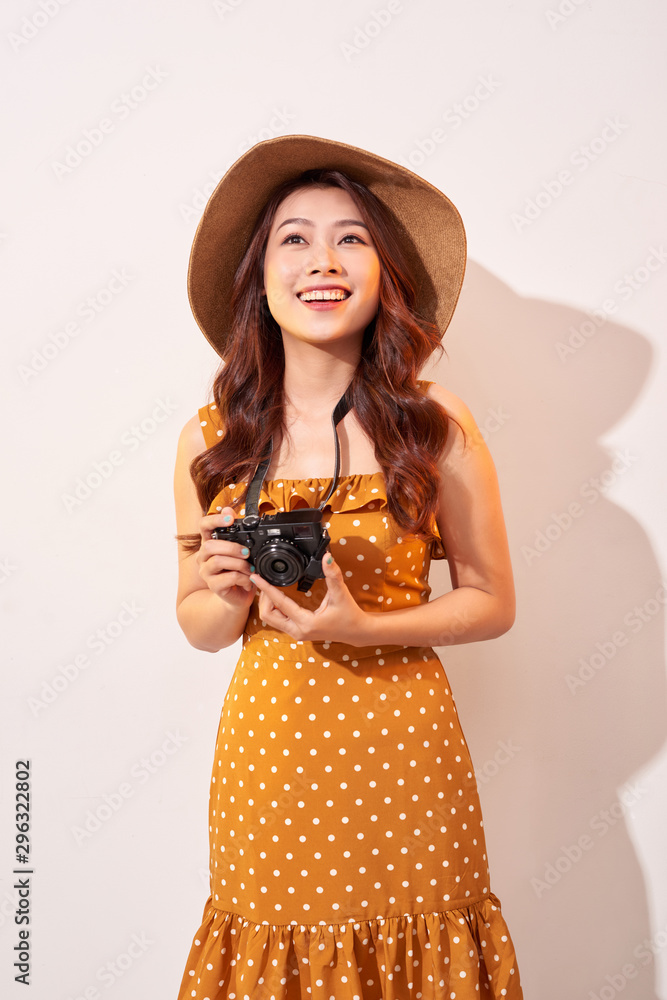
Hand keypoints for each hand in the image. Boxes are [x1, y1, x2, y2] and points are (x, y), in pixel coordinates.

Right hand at [197, 506, 256, 610]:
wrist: (238, 595)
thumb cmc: (238, 570)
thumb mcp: (240, 550)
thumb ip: (236, 533)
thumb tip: (230, 510)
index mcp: (210, 543)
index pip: (203, 526)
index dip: (214, 520)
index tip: (230, 519)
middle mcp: (204, 556)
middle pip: (209, 545)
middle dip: (231, 547)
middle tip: (247, 553)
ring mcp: (206, 572)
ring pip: (217, 561)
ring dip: (238, 563)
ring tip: (250, 568)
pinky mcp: (213, 586)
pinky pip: (228, 578)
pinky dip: (242, 577)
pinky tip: (248, 579)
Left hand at [249, 552, 370, 644]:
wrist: (356, 632)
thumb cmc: (349, 614)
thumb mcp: (341, 593)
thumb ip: (333, 574)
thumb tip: (327, 557)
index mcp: (306, 622)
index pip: (279, 603)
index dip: (266, 588)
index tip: (256, 578)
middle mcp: (298, 631)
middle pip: (267, 615)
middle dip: (263, 598)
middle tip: (263, 582)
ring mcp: (297, 634)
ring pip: (271, 620)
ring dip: (266, 604)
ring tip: (268, 587)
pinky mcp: (298, 632)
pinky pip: (278, 621)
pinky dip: (273, 608)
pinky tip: (276, 597)